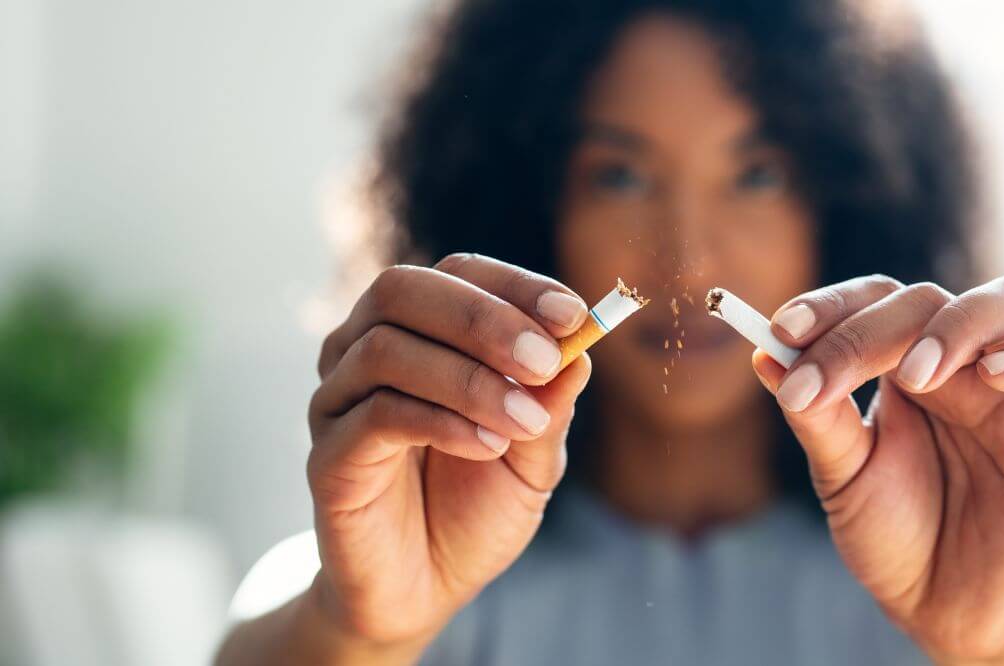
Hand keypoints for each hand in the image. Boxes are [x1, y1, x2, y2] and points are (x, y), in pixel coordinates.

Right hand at [306, 254, 591, 644]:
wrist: (424, 591)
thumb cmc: (475, 510)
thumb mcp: (533, 459)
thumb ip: (549, 406)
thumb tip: (580, 351)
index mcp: (421, 334)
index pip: (458, 273)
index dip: (515, 286)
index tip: (573, 315)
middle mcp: (365, 351)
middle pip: (403, 289)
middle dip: (483, 319)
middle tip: (545, 360)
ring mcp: (338, 400)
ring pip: (386, 348)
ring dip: (469, 379)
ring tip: (525, 423)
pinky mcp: (327, 456)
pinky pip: (376, 415)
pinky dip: (441, 421)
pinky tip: (487, 446)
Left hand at [752, 274, 1003, 660]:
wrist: (939, 609)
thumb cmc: (893, 534)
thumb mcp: (843, 475)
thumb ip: (816, 416)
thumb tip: (765, 354)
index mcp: (905, 364)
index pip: (876, 300)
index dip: (832, 306)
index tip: (782, 329)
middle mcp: (962, 364)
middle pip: (928, 300)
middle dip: (868, 330)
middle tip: (826, 378)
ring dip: (957, 324)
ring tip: (915, 373)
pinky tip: (991, 375)